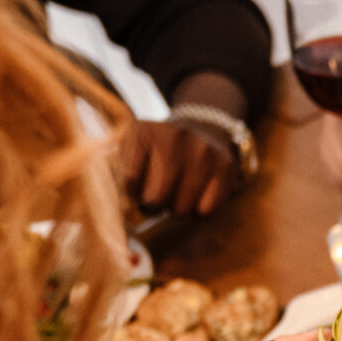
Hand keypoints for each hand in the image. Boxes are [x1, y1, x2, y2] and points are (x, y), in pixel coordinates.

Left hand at [115, 117, 239, 217]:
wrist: (201, 129)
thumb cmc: (157, 150)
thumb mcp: (131, 150)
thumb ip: (117, 174)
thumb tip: (119, 211)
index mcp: (142, 130)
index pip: (128, 181)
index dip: (131, 194)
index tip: (135, 189)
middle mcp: (174, 136)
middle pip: (156, 198)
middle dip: (153, 206)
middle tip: (156, 198)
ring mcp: (202, 150)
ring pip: (181, 208)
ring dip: (176, 209)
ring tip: (177, 193)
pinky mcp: (224, 165)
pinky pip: (207, 210)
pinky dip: (199, 211)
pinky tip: (197, 194)